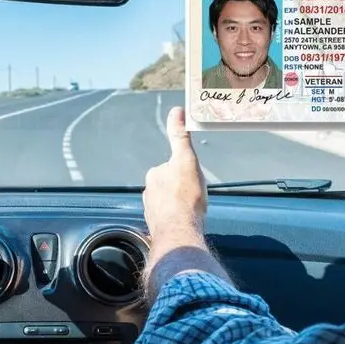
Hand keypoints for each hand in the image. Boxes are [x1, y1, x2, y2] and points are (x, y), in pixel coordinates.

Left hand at [143, 106, 206, 247]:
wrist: (180, 231)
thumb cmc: (185, 197)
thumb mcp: (186, 160)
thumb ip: (180, 137)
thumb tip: (176, 111)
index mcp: (154, 175)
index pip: (172, 168)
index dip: (186, 173)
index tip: (191, 183)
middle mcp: (149, 192)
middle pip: (170, 186)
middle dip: (182, 190)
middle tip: (195, 197)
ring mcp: (151, 210)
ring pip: (168, 203)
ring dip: (179, 206)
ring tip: (191, 212)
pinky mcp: (156, 226)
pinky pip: (168, 219)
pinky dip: (176, 220)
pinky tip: (185, 223)